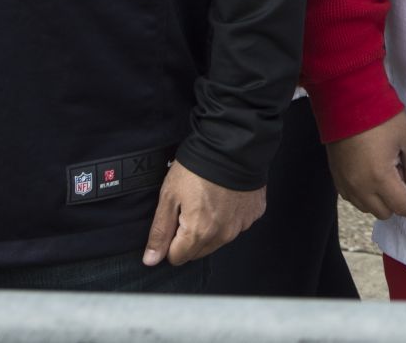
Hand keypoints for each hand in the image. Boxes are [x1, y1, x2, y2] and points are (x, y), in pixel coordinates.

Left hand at [142, 160, 264, 265]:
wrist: (234, 145)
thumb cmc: (198, 168)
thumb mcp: (169, 196)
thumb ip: (160, 232)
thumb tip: (151, 260)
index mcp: (199, 233)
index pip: (177, 257)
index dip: (170, 241)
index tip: (174, 220)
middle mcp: (223, 235)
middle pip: (198, 252)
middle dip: (190, 237)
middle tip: (189, 208)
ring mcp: (242, 225)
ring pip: (218, 240)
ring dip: (211, 228)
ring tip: (208, 199)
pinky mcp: (254, 214)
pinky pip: (236, 224)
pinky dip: (229, 215)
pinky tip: (225, 196)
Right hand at [327, 110, 405, 219]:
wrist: (347, 103)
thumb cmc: (381, 117)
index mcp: (380, 177)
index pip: (402, 206)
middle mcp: (360, 187)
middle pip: (384, 212)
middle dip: (398, 203)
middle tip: (404, 177)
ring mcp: (345, 183)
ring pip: (366, 208)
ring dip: (380, 200)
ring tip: (387, 174)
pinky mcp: (336, 177)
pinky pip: (353, 198)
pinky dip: (365, 195)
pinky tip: (371, 176)